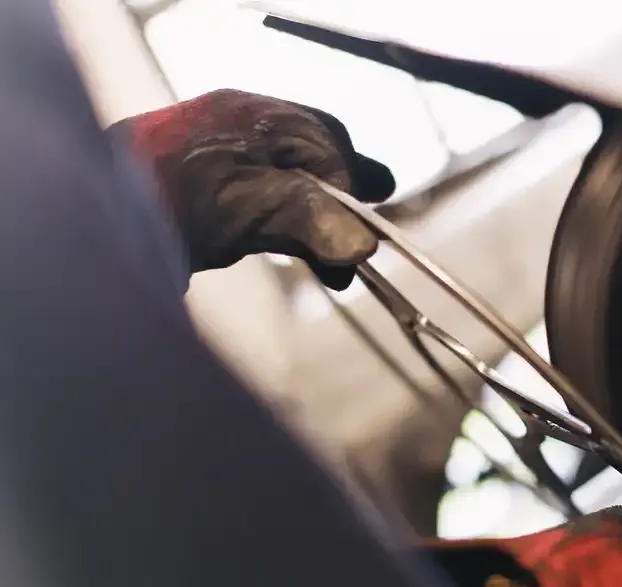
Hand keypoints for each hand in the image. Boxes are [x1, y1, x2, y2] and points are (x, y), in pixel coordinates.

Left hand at [110, 89, 394, 289]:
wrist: (82, 212)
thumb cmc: (165, 201)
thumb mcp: (248, 208)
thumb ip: (309, 219)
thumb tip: (364, 245)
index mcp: (256, 116)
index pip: (329, 146)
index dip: (353, 193)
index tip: (362, 244)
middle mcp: (240, 126)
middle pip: (312, 155)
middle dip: (341, 196)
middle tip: (362, 237)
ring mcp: (217, 151)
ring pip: (287, 176)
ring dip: (312, 215)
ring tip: (327, 260)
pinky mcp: (198, 181)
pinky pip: (256, 191)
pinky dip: (279, 218)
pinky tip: (280, 243)